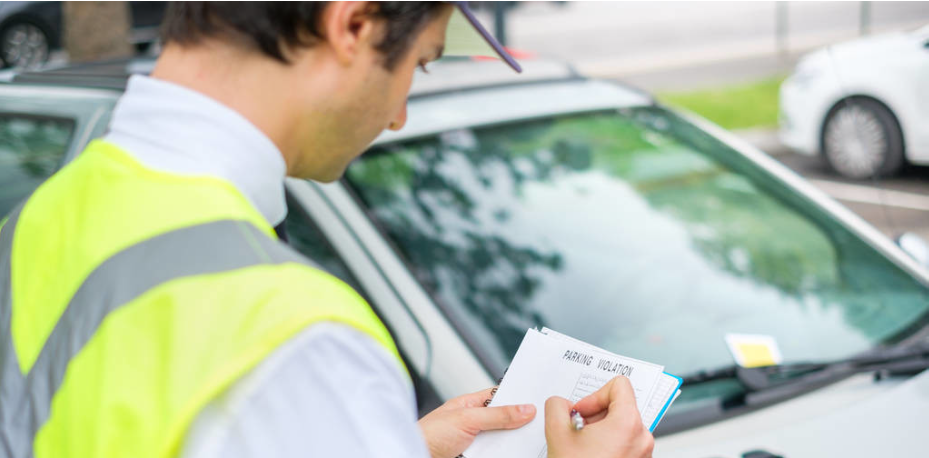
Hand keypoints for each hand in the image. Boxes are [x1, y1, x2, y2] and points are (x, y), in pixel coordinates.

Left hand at [418, 387, 535, 457]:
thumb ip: (497, 415)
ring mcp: (473, 442)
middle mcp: (471, 422)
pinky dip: (503, 454)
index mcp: (468, 405)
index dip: (517, 397)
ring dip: (511, 443)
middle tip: (537, 425)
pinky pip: (495, 454)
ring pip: (500, 441)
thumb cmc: (428, 434)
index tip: (536, 399)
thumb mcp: (467, 419)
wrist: (413, 456)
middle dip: (517, 424)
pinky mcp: (474, 456)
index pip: (498, 396)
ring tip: (526, 442)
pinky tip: (512, 453)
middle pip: (503, 421)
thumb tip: (524, 409)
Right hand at [545, 376, 653, 457]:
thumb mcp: (557, 432)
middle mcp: (642, 437)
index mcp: (628, 423)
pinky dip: (608, 445)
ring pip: (622, 426)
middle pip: (621, 406)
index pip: (620, 385)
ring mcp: (644, 454)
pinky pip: (625, 443)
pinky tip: (591, 456)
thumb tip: (561, 404)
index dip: (595, 394)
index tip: (582, 411)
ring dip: (600, 431)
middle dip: (595, 415)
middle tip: (578, 430)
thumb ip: (557, 406)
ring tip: (583, 446)